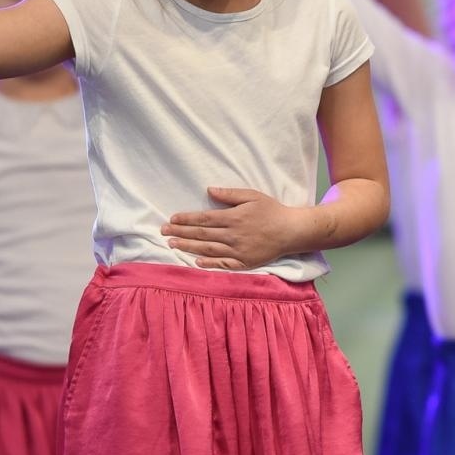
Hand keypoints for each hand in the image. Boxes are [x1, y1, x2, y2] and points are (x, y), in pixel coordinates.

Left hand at [161, 187, 310, 268]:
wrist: (291, 231)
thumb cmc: (272, 211)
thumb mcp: (253, 196)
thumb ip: (230, 194)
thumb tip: (209, 190)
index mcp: (234, 217)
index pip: (204, 219)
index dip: (186, 219)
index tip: (172, 220)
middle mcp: (233, 235)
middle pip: (202, 234)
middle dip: (181, 233)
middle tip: (163, 232)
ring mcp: (238, 250)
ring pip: (208, 249)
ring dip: (188, 247)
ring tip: (172, 244)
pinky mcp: (244, 262)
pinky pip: (223, 264)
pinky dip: (208, 263)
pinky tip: (195, 261)